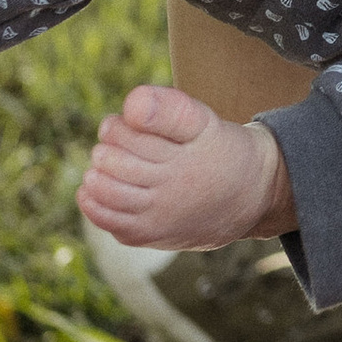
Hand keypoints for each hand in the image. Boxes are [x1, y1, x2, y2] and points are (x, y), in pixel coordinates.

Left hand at [77, 87, 296, 249]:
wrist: (248, 198)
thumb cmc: (219, 150)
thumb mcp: (205, 121)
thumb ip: (170, 108)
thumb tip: (131, 105)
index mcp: (182, 155)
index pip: (126, 135)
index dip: (117, 125)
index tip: (126, 122)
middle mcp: (169, 188)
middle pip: (112, 161)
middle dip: (107, 146)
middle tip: (116, 141)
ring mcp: (157, 216)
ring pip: (105, 191)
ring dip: (97, 173)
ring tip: (106, 164)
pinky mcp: (149, 235)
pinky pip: (108, 222)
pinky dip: (93, 203)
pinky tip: (95, 189)